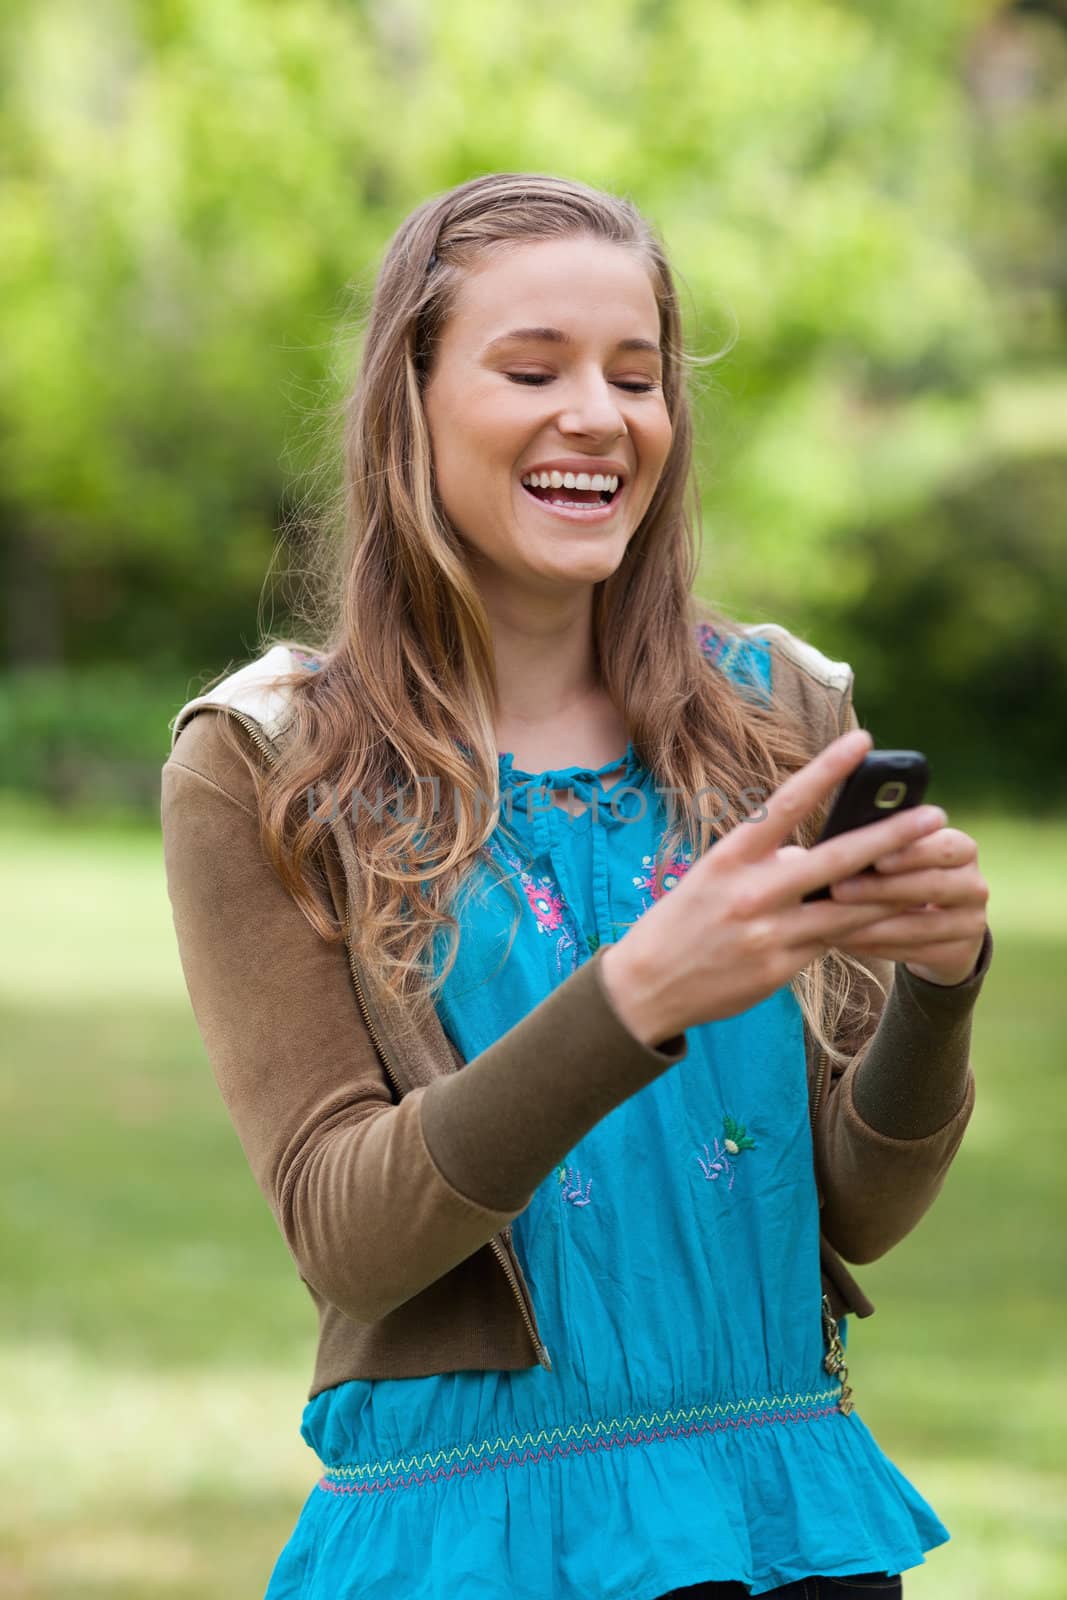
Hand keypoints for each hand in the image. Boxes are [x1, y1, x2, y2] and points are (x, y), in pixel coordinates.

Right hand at [600, 727, 953, 1042]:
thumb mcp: (716, 876)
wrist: (645, 986)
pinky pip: (830, 944)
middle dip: (891, 837)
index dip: (827, 769)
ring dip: (893, 893)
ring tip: (932, 877)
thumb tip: (816, 859)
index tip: (863, 741)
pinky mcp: (778, 968)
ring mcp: (767, 932)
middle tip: (934, 816)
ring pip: (847, 910)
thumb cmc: (684, 920)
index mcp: (731, 855)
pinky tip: (891, 922)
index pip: (786, 802)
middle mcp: (751, 890)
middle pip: (835, 859)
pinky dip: (859, 930)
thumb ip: (767, 863)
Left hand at [827, 824, 988, 985]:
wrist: (938, 927)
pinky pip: (912, 953)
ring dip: (870, 925)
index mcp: (962, 849)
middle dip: (881, 888)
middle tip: (837, 889)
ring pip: (920, 926)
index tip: (875, 857)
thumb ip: (884, 844)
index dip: (911, 853)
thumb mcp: (903, 857)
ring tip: (829, 921)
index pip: (944, 846)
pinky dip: (873, 947)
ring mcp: (972, 923)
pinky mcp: (959, 955)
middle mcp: (975, 885)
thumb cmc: (904, 876)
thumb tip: (838, 837)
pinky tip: (842, 940)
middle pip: (932, 886)